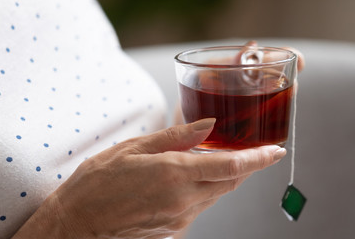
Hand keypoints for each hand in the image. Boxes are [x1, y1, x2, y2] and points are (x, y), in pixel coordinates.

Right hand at [14, 118, 285, 238]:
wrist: (78, 223)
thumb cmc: (98, 183)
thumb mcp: (135, 148)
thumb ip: (177, 137)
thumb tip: (208, 125)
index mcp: (174, 174)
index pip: (230, 166)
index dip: (258, 159)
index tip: (276, 151)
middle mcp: (183, 199)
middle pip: (230, 181)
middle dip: (245, 165)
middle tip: (249, 149)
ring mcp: (180, 218)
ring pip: (217, 194)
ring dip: (224, 176)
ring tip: (215, 158)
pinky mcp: (175, 228)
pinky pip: (201, 205)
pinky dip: (205, 189)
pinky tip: (190, 179)